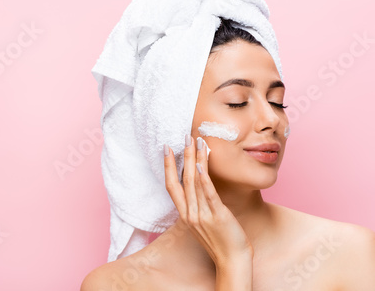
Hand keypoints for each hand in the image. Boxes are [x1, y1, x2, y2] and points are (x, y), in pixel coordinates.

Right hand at [163, 135, 253, 266]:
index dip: (168, 166)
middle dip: (183, 156)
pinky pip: (208, 194)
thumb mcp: (202, 221)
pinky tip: (203, 164)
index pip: (171, 186)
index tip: (167, 149)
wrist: (231, 260)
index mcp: (184, 214)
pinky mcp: (217, 216)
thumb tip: (199, 183)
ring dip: (195, 160)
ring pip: (195, 183)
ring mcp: (202, 215)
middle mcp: (190, 213)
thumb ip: (197, 204)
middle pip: (182, 179)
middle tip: (184, 136)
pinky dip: (205, 179)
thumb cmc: (219, 240)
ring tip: (197, 142)